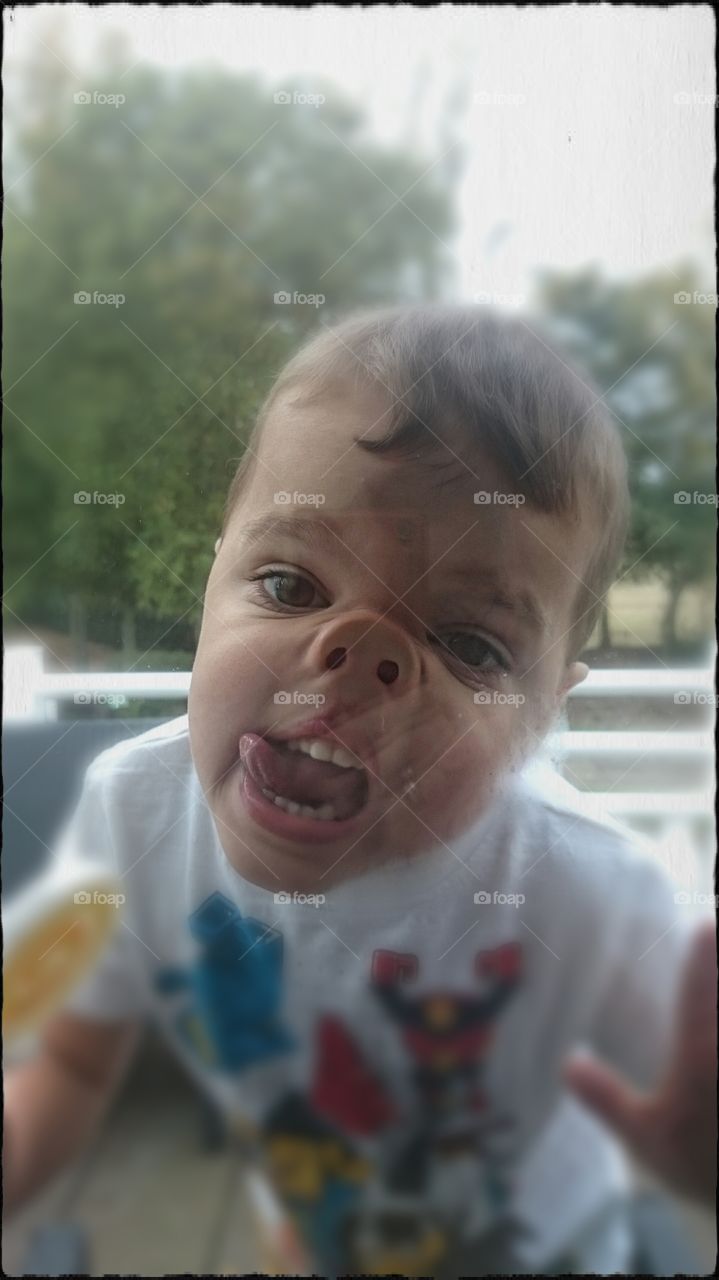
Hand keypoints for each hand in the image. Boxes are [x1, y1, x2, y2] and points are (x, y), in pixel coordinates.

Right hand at [563, 919, 716, 1205]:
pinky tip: (717, 1021)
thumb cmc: (710, 1168)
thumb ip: (607, 1099)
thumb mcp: (650, 1143)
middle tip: (715, 935)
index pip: (701, 984)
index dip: (704, 948)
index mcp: (701, 1053)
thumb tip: (568, 1061)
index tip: (705, 924)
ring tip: (718, 963)